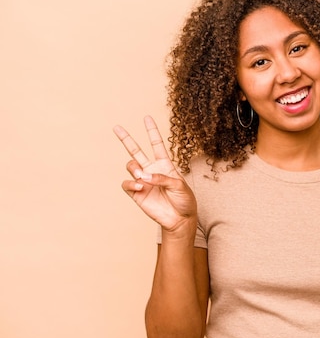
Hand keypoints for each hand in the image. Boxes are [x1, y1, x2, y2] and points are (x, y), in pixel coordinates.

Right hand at [113, 116, 197, 234]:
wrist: (180, 219)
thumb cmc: (184, 200)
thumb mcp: (180, 186)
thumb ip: (162, 178)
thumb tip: (144, 176)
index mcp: (165, 165)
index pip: (157, 144)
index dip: (152, 131)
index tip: (147, 118)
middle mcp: (151, 171)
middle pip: (136, 151)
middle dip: (126, 139)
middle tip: (117, 127)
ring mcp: (143, 181)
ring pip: (130, 166)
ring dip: (134, 169)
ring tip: (141, 178)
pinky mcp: (137, 194)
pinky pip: (127, 184)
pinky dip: (131, 183)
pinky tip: (140, 187)